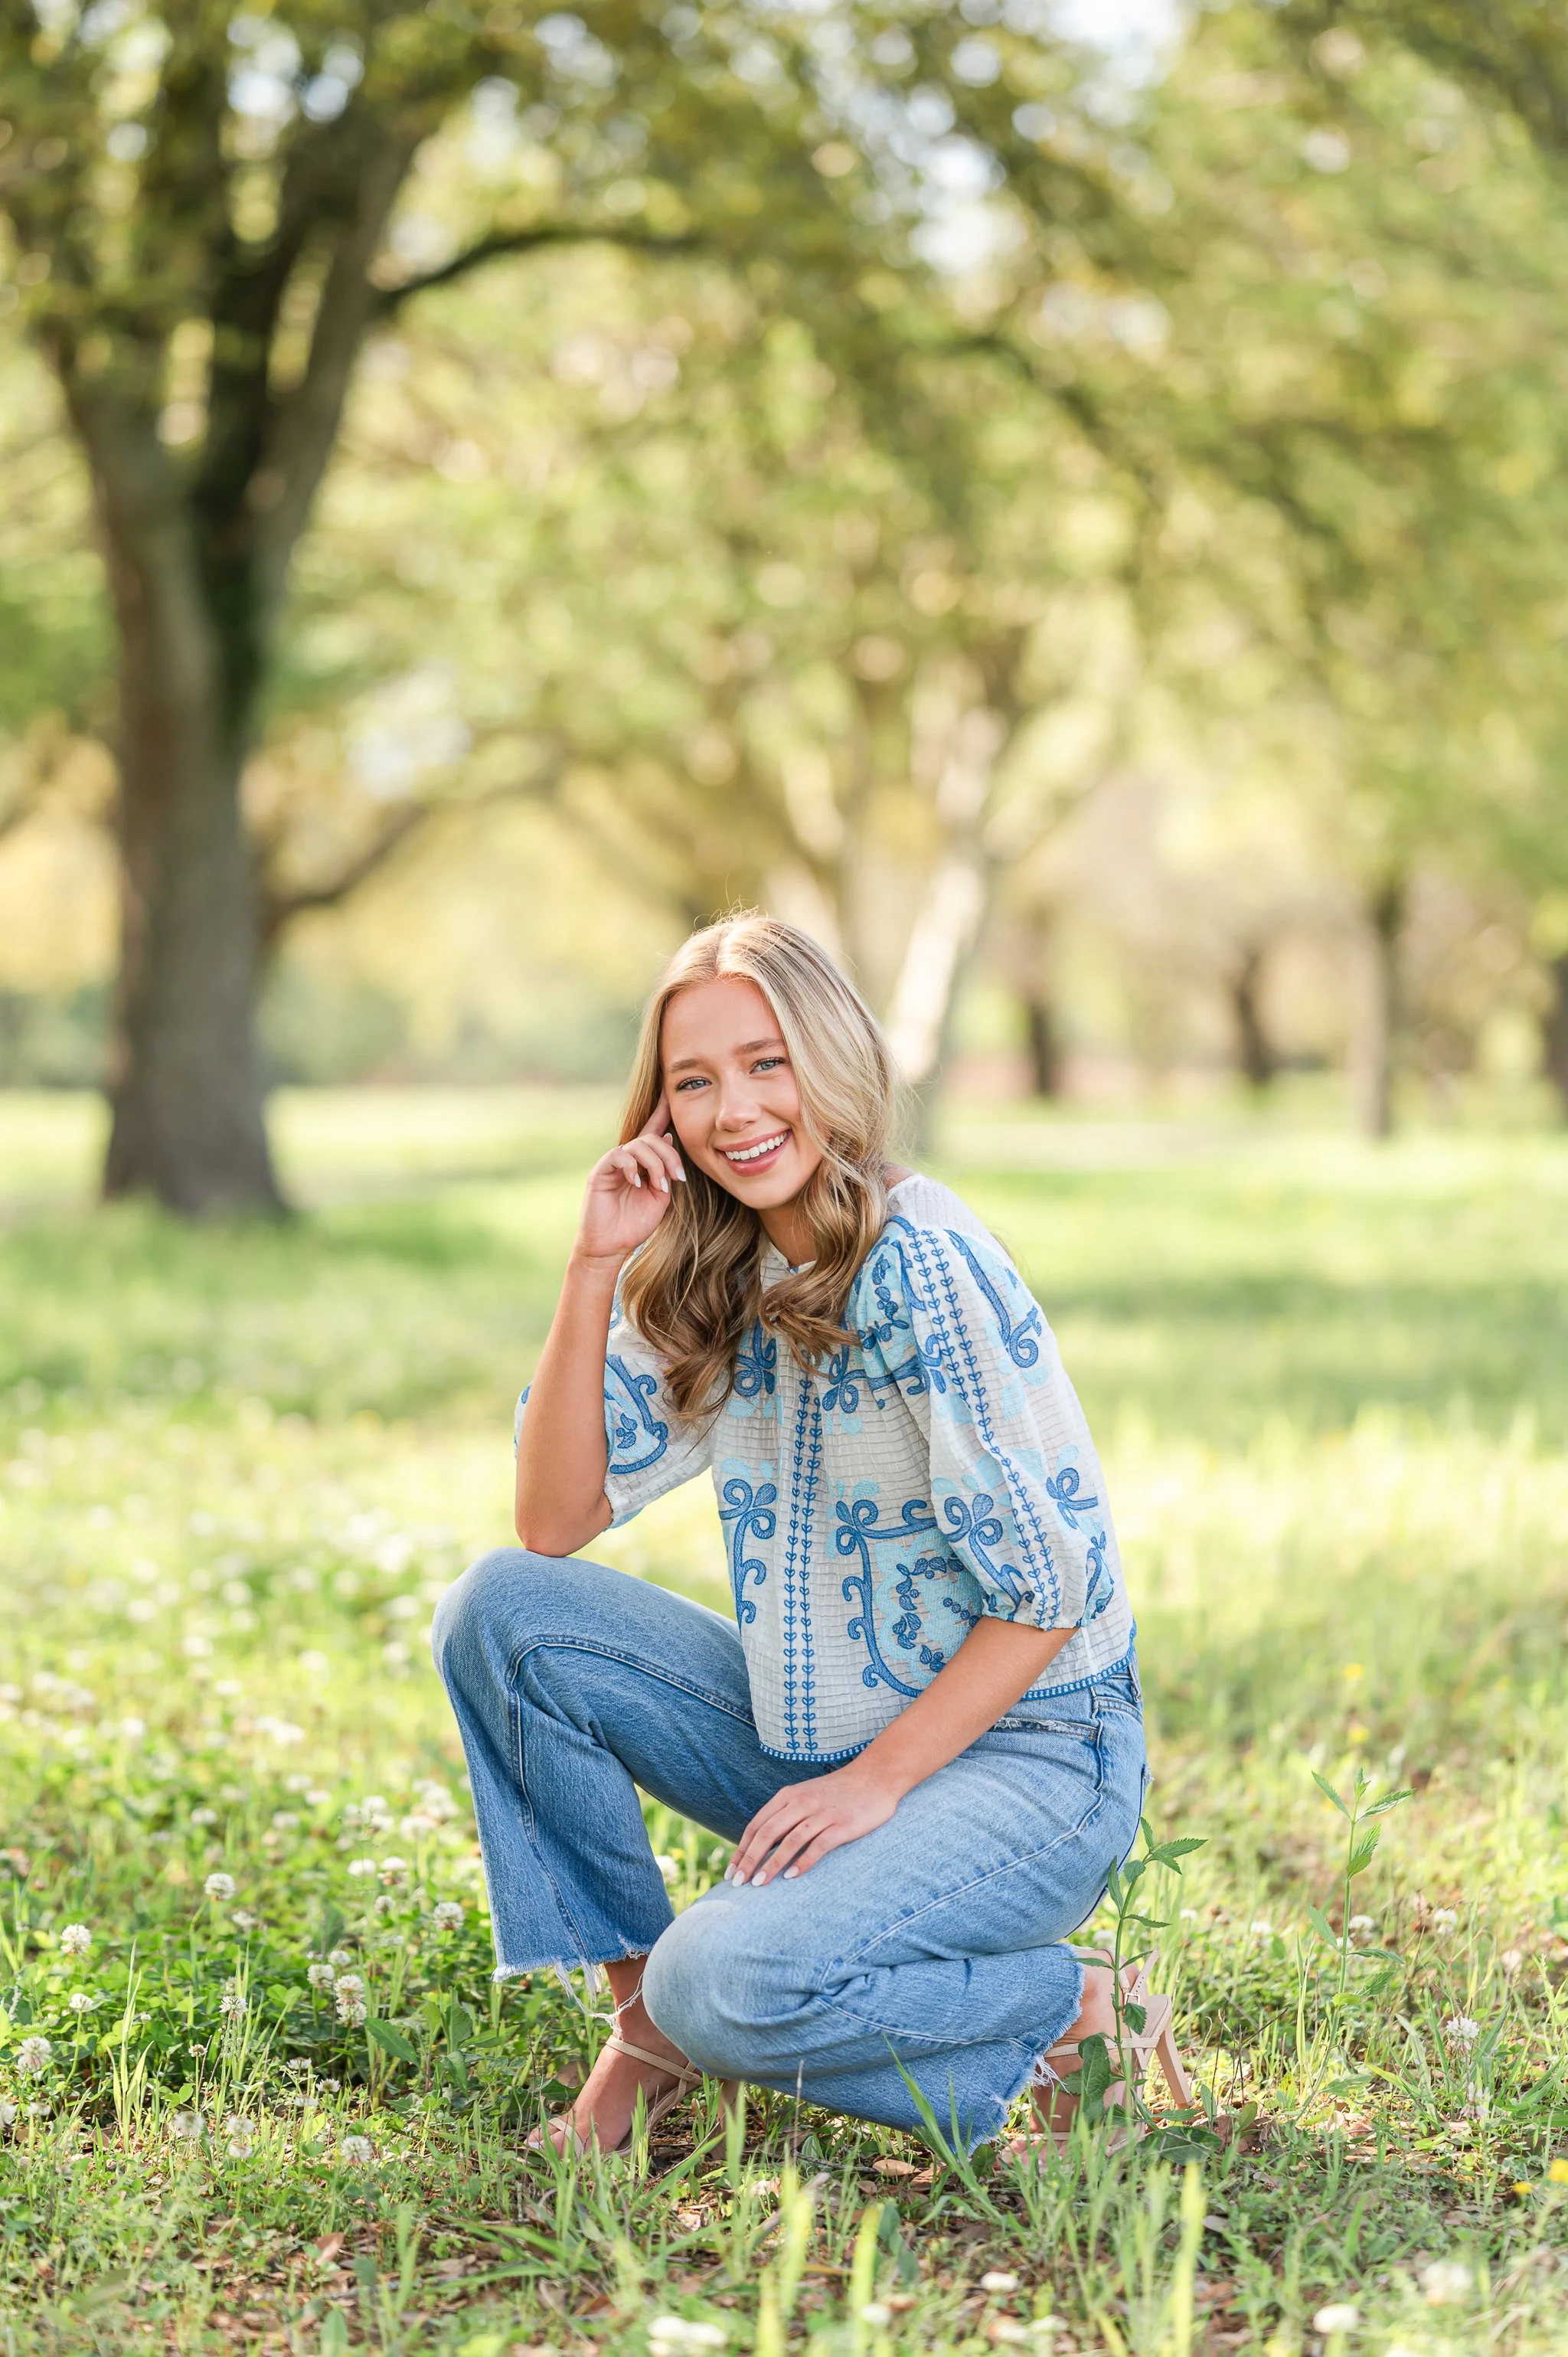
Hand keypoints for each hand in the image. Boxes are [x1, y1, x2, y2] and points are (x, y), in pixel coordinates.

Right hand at [574, 1095, 684, 1266]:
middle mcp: (627, 1160)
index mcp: (643, 1164)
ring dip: (656, 1164)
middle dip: (670, 1156)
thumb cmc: (635, 1225)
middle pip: (652, 1139)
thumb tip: (669, 1138)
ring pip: (638, 1146)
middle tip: (678, 1178)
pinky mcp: (599, 1173)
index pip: (653, 1132)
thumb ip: (665, 1171)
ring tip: (659, 1186)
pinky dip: (632, 1167)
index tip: (672, 1094)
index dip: (662, 1112)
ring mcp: (612, 1165)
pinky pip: (618, 1156)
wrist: (612, 1247)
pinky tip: (638, 1183)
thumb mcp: (660, 1197)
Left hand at [727, 1762, 901, 1886]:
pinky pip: (818, 1845)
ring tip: (759, 1884)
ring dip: (772, 1863)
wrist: (875, 1778)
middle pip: (768, 1833)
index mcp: (788, 1796)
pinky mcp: (842, 1825)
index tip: (731, 1872)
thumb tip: (761, 1847)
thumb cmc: (836, 1793)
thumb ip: (784, 1817)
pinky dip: (803, 1861)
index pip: (757, 1825)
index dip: (742, 1849)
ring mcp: (822, 1813)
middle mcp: (801, 1802)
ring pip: (790, 1840)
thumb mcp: (805, 1797)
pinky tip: (792, 1876)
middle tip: (738, 1883)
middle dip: (750, 1859)